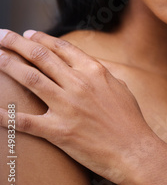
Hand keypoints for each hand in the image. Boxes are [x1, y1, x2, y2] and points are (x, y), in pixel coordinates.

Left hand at [0, 30, 156, 184]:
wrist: (134, 150)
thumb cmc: (130, 119)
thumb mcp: (119, 85)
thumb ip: (100, 73)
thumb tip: (85, 65)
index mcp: (93, 70)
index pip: (61, 48)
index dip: (41, 38)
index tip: (27, 33)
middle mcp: (78, 83)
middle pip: (40, 57)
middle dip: (17, 43)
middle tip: (2, 36)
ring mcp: (67, 106)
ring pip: (30, 79)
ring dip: (9, 65)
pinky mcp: (58, 131)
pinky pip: (25, 121)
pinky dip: (6, 115)